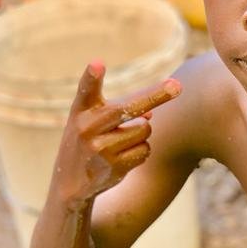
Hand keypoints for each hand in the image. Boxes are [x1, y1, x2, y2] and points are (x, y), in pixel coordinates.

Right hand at [53, 62, 181, 209]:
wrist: (69, 182)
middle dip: (157, 96)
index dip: (91, 77)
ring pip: (144, 129)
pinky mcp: (114, 168)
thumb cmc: (84, 139)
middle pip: (128, 108)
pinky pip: (145, 150)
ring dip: (143, 131)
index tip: (98, 64)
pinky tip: (125, 155)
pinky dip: (142, 150)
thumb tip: (151, 115)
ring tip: (124, 139)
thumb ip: (116, 110)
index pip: (86, 90)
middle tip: (177, 86)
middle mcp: (88, 128)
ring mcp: (101, 150)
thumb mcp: (89, 118)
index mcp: (81, 110)